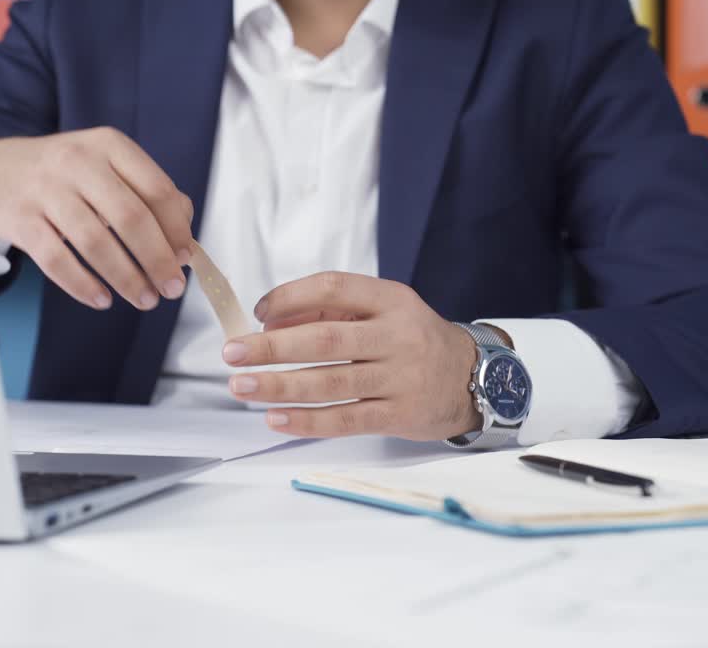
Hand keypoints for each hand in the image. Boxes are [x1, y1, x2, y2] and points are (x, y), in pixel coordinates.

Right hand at [0, 128, 193, 310]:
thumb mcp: (107, 166)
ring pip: (95, 242)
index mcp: (109, 146)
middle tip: (171, 288)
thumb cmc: (64, 175)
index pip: (157, 189)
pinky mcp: (20, 219)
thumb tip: (184, 238)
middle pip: (130, 217)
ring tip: (144, 299)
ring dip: (126, 278)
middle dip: (157, 260)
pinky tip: (102, 299)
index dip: (177, 229)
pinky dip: (83, 285)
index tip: (186, 258)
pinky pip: (56, 260)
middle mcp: (78, 161)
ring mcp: (45, 189)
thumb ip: (148, 193)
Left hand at [221, 272, 482, 440]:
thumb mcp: (384, 311)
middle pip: (327, 339)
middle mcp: (398, 336)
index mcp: (391, 300)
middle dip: (273, 347)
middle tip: (232, 353)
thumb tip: (269, 321)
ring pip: (332, 383)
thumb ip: (331, 310)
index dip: (290, 296)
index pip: (335, 287)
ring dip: (281, 385)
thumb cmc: (412, 341)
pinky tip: (275, 418)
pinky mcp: (400, 415)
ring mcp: (401, 378)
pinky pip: (347, 419)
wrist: (474, 378)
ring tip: (242, 386)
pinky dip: (308, 421)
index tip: (258, 312)